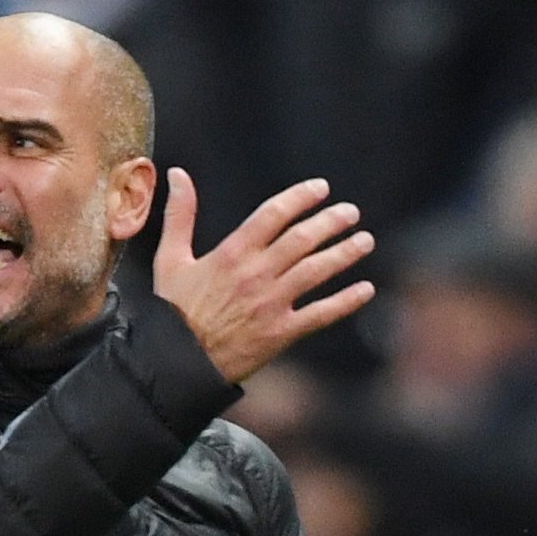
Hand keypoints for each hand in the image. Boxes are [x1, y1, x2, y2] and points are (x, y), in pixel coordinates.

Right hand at [153, 169, 375, 383]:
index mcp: (231, 253)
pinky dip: (346, 301)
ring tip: (365, 241)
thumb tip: (178, 173)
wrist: (178, 362)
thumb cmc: (173, 310)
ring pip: (317, 271)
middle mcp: (255, 274)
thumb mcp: (170, 259)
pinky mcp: (281, 333)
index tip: (322, 189)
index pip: (274, 214)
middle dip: (331, 222)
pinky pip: (321, 314)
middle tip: (351, 212)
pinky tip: (366, 289)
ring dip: (345, 254)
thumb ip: (179, 215)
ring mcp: (271, 304)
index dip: (301, 197)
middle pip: (302, 239)